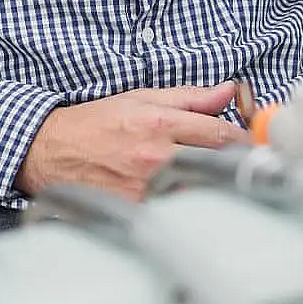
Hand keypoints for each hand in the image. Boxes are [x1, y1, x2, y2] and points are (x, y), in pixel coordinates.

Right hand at [15, 82, 246, 200]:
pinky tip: (187, 202)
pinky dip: (185, 206)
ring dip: (212, 188)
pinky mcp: (134, 211)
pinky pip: (173, 211)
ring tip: (217, 186)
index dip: (244, 141)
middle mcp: (154, 156)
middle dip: (233, 166)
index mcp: (159, 124)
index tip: (252, 144)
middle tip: (243, 167)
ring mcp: (145, 188)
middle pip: (215, 166)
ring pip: (198, 192)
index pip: (220, 135)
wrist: (50, 151)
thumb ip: (188, 97)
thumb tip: (226, 92)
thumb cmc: (95, 123)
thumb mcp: (141, 98)